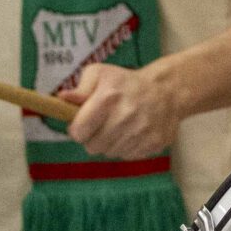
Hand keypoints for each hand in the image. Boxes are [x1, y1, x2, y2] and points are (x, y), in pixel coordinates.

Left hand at [65, 62, 184, 160]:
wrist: (167, 90)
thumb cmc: (126, 82)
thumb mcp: (100, 74)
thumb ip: (80, 88)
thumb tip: (63, 99)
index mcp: (108, 98)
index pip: (79, 132)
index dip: (77, 129)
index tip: (82, 124)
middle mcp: (125, 117)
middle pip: (92, 147)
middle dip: (92, 138)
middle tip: (101, 126)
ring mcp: (141, 132)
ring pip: (110, 153)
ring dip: (110, 143)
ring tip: (119, 127)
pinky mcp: (153, 144)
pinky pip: (127, 156)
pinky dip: (126, 147)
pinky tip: (132, 132)